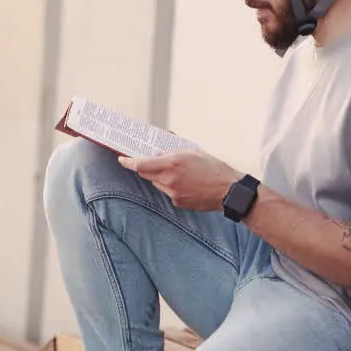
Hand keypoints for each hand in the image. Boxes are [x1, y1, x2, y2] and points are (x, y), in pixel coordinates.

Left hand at [119, 150, 242, 211]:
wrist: (228, 191)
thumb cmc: (213, 167)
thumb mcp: (193, 151)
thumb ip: (173, 150)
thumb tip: (159, 147)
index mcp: (172, 163)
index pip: (141, 164)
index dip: (128, 162)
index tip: (121, 159)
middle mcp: (169, 179)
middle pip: (146, 174)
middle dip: (144, 167)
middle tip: (146, 160)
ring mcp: (172, 193)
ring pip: (156, 183)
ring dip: (159, 176)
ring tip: (175, 171)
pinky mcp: (178, 202)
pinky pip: (167, 192)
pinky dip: (170, 185)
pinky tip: (185, 182)